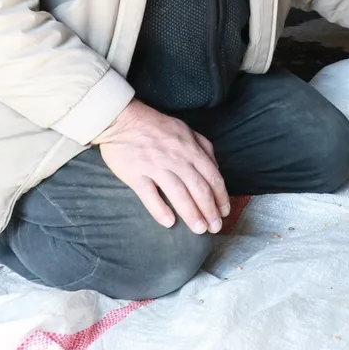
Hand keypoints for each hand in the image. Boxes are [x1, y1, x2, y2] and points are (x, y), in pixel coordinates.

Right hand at [92, 99, 229, 234]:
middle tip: (215, 227)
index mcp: (191, 149)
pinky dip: (160, 209)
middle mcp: (177, 159)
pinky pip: (149, 195)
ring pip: (178, 193)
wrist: (123, 120)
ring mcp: (156, 166)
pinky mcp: (135, 174)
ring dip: (191, 213)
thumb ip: (203, 148)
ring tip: (199, 229)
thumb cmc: (156, 126)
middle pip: (199, 188)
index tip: (225, 211)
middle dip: (210, 210)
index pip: (212, 176)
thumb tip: (216, 167)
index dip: (221, 196)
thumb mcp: (187, 130)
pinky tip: (169, 222)